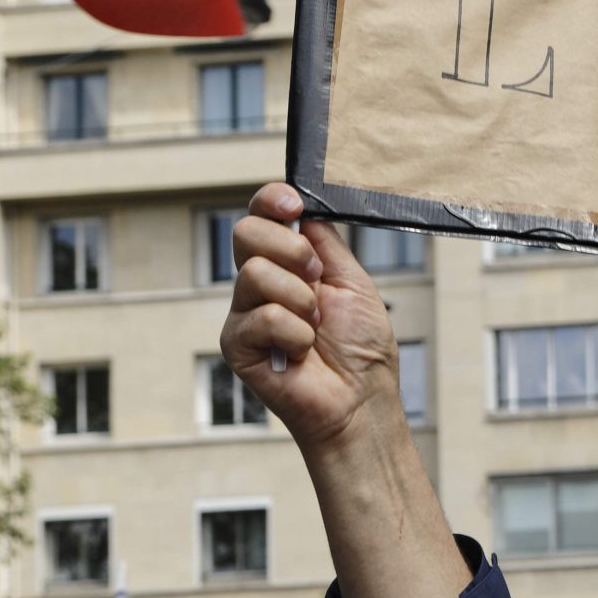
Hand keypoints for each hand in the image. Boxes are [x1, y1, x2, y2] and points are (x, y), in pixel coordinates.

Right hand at [219, 183, 399, 454]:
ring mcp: (244, 313)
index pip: (262, 217)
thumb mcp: (352, 282)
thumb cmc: (361, 346)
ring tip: (315, 327)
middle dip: (291, 250)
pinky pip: (262, 317)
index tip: (291, 204)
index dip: (270, 201)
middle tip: (317, 280)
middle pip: (246, 233)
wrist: (361, 397)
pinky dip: (295, 334)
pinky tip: (300, 352)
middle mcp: (259, 284)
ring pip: (255, 274)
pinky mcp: (236, 344)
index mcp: (286, 264)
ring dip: (301, 300)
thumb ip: (326, 245)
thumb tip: (304, 209)